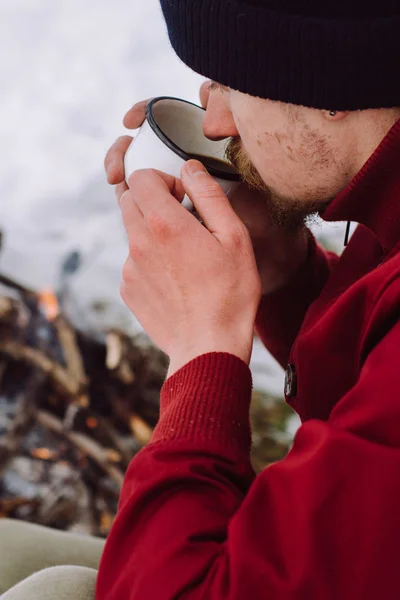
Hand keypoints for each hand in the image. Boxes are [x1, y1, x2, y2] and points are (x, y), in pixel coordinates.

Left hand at [104, 84, 308, 296]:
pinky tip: (176, 279)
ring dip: (152, 232)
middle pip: (129, 200)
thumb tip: (190, 169)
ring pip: (132, 231)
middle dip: (152, 200)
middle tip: (183, 220)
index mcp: (163, 224)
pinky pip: (133, 261)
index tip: (183, 197)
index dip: (163, 179)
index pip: (140, 177)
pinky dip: (150, 260)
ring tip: (184, 257)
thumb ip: (209, 196)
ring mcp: (129, 268)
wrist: (208, 346)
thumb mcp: (234, 238)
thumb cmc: (230, 294)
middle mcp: (138, 243)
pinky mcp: (128, 289)